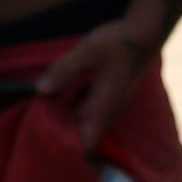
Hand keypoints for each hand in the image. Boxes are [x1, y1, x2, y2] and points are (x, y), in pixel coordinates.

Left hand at [33, 11, 163, 153]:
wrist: (145, 32)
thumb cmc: (118, 44)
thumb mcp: (86, 53)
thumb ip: (62, 71)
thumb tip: (40, 91)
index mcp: (102, 109)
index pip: (87, 145)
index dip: (69, 149)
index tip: (46, 141)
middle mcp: (108, 112)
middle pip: (83, 135)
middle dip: (62, 132)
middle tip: (36, 123)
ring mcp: (111, 104)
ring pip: (85, 121)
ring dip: (66, 117)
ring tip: (41, 110)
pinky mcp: (111, 94)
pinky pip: (90, 108)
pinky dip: (74, 105)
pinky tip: (57, 94)